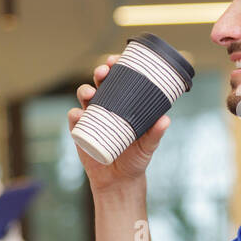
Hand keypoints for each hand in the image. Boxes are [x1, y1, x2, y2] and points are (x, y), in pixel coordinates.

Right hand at [70, 56, 170, 193]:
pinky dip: (75, 114)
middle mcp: (106, 107)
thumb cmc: (136, 159)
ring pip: (85, 97)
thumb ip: (155, 134)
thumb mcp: (148, 146)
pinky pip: (74, 119)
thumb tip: (165, 119)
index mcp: (123, 104)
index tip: (116, 60)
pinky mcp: (80, 132)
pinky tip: (78, 113)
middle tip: (103, 72)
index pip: (119, 80)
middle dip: (100, 73)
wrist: (119, 181)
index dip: (115, 66)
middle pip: (100, 83)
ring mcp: (91, 118)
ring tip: (90, 93)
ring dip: (85, 90)